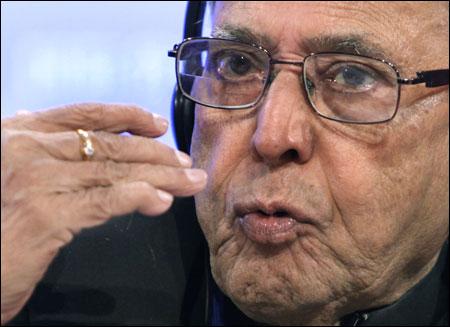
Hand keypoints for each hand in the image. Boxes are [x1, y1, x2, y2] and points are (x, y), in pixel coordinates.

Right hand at [0, 103, 206, 323]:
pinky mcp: (45, 212)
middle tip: (186, 164)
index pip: (87, 115)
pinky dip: (139, 197)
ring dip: (161, 177)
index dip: (129, 116)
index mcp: (23, 131)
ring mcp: (35, 178)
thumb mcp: (19, 173)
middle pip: (110, 145)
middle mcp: (27, 147)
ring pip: (114, 172)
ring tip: (190, 182)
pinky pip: (105, 200)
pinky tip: (162, 201)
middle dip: (156, 154)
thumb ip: (48, 152)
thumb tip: (83, 137)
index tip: (160, 126)